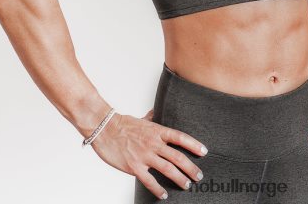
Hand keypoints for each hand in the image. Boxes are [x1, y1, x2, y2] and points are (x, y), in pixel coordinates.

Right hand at [90, 110, 207, 199]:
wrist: (103, 128)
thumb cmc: (121, 124)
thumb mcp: (141, 119)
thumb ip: (151, 118)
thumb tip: (156, 112)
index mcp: (157, 131)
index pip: (180, 137)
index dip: (194, 145)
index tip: (204, 152)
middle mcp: (153, 143)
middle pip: (178, 156)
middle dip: (191, 168)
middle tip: (199, 176)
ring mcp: (144, 155)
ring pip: (167, 169)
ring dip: (180, 178)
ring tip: (187, 185)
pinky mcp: (134, 166)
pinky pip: (149, 181)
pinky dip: (158, 189)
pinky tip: (164, 195)